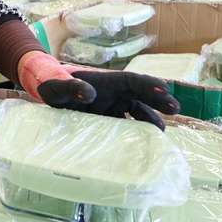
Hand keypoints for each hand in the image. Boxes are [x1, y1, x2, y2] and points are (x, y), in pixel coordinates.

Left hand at [18, 52, 179, 129]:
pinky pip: (126, 123)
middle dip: (158, 100)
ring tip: (162, 131)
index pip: (131, 80)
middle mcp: (113, 91)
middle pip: (141, 94)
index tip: (163, 90)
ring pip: (137, 110)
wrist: (46, 92)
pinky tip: (143, 141)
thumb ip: (71, 88)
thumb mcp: (56, 86)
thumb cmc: (51, 84)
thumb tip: (88, 94)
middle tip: (175, 109)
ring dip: (150, 118)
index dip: (148, 85)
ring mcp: (112, 105)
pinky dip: (136, 131)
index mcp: (106, 80)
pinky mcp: (108, 118)